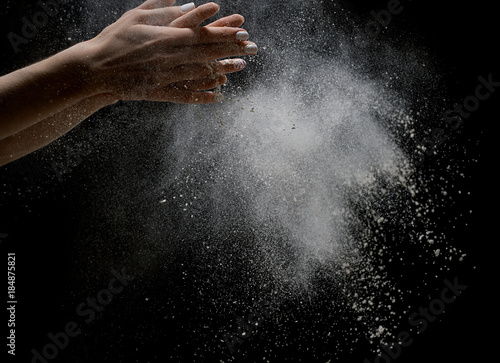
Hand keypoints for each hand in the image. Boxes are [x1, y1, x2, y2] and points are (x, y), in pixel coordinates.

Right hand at [81, 0, 257, 103]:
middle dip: (231, 49)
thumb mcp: (135, 17)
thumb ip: (161, 8)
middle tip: (252, 47)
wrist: (94, 69)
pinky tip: (218, 96)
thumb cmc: (114, 39)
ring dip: (222, 68)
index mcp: (165, 37)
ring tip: (240, 66)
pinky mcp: (158, 91)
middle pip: (206, 52)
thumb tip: (185, 3)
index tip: (243, 31)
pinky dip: (203, 95)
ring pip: (200, 72)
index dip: (224, 33)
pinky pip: (185, 95)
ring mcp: (165, 76)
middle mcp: (169, 57)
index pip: (202, 35)